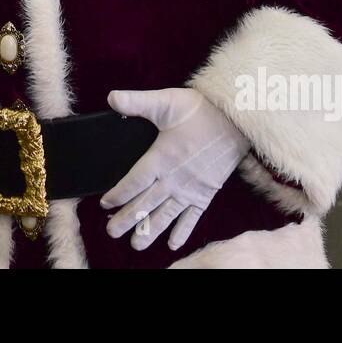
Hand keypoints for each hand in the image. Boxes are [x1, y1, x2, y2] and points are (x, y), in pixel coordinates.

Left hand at [101, 88, 249, 251]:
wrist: (237, 121)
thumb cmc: (200, 110)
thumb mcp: (166, 101)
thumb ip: (137, 101)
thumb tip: (111, 97)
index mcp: (162, 158)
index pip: (134, 182)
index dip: (118, 194)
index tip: (105, 203)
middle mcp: (174, 179)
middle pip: (146, 204)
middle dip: (127, 220)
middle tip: (112, 232)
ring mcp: (191, 189)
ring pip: (166, 215)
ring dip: (150, 232)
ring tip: (136, 245)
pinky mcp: (206, 193)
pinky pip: (192, 218)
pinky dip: (182, 232)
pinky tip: (173, 244)